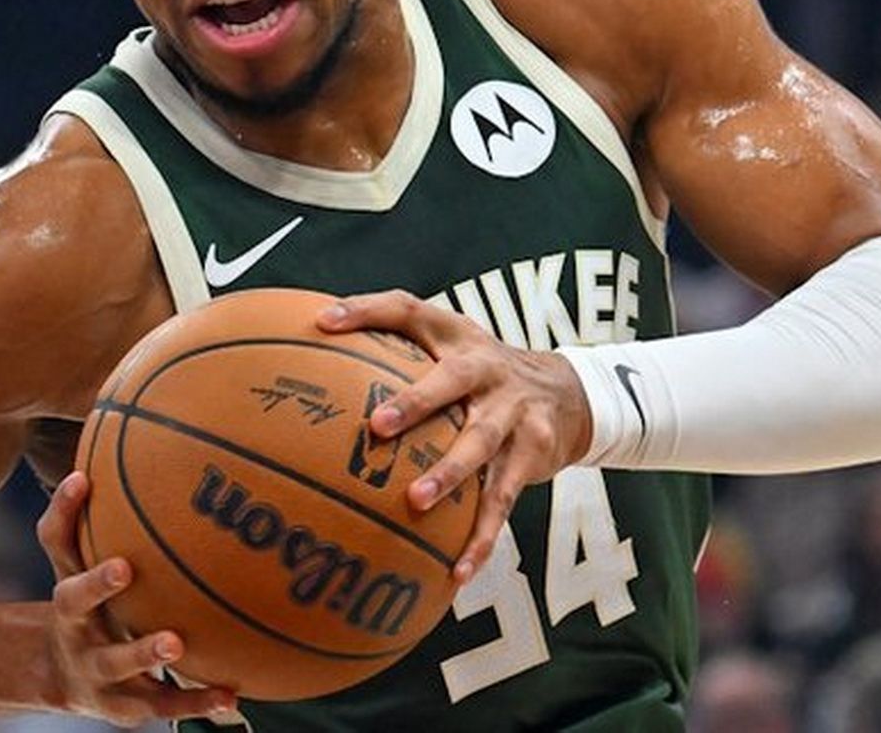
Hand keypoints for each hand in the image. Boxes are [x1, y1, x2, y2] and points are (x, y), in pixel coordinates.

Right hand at [34, 471, 237, 725]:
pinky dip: (197, 700)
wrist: (67, 674)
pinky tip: (233, 695)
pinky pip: (160, 703)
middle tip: (123, 567)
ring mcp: (95, 666)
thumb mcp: (96, 562)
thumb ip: (119, 517)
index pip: (55, 539)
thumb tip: (169, 444)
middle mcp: (74, 623)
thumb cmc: (98, 601)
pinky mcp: (122, 704)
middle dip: (95, 584)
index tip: (83, 478)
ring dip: (142, 651)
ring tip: (174, 643)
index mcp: (68, 580)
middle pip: (72, 601)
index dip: (63, 509)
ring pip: (114, 661)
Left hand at [318, 292, 592, 583]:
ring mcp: (514, 412)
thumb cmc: (479, 368)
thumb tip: (310, 337)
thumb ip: (388, 337)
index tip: (322, 322)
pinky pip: (502, 499)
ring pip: (481, 444)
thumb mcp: (445, 342)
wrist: (570, 392)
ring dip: (449, 474)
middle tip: (376, 427)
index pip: (407, 310)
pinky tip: (457, 570)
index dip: (366, 310)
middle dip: (416, 402)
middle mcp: (487, 369)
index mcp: (456, 337)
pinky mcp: (532, 454)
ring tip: (414, 501)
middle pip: (452, 382)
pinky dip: (481, 536)